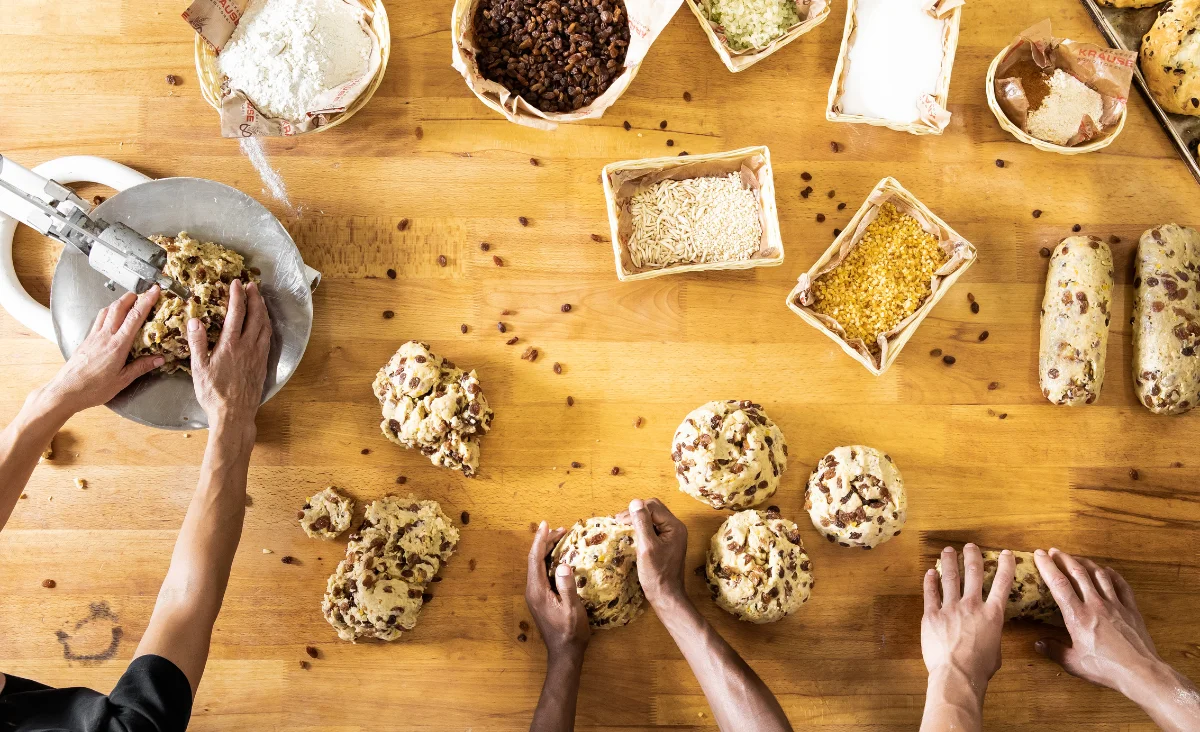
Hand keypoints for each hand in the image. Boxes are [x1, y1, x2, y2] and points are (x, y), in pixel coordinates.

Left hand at [39, 287, 163, 413]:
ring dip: (119, 302)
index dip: (146, 302)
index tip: (154, 291)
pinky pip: (99, 320)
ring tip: (129, 301)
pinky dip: (108, 312)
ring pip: (107, 311)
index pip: (134, 317)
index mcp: (117, 345)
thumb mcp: (122, 380)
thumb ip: (141, 367)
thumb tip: (159, 359)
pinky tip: (111, 317)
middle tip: (143, 292)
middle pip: (118, 307)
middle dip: (132, 297)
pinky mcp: (87, 340)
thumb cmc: (93, 388)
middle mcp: (105, 336)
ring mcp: (94, 336)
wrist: (66, 390)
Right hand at [187, 279, 270, 428]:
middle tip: (252, 285)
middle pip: (255, 315)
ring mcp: (258, 355)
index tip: (236, 283)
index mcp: (231, 344)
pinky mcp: (263, 363)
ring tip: (260, 299)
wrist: (234, 414)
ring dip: (263, 310)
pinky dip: (267, 325)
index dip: (237, 295)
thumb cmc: (214, 393)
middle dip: (254, 297)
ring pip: (265, 326)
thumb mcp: (199, 368)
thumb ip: (197, 343)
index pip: (236, 313)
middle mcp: (248, 346)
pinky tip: (264, 325)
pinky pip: (268, 338)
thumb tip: (194, 320)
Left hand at [525, 521, 589, 662]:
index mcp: (537, 591)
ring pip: (537, 566)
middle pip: (535, 560)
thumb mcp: (573, 610)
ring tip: (561, 538)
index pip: (535, 559)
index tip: (546, 524)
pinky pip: (541, 573)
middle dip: (545, 542)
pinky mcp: (540, 598)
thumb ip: (567, 587)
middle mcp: (532, 591)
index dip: (540, 540)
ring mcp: (535, 595)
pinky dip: (549, 561)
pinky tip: (559, 557)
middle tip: (561, 529)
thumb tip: (562, 565)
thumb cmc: (571, 633)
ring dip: (547, 550)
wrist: (564, 653)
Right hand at [620, 498, 687, 608]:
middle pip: (654, 509)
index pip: (653, 506)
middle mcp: (676, 527)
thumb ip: (642, 523)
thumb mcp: (647, 547)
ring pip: (653, 518)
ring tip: (623, 526)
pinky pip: (654, 528)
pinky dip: (642, 528)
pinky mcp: (667, 543)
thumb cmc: (656, 574)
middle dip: (636, 512)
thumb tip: (635, 502)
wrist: (666, 596)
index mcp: (674, 526)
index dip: (635, 510)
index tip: (619, 520)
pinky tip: (632, 534)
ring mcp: (672, 535)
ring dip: (638, 519)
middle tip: (619, 521)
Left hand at [923, 545, 1014, 694]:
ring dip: (949, 562)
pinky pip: (930, 593)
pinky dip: (930, 581)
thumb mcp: (996, 649)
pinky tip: (929, 572)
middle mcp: (972, 606)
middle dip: (972, 557)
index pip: (1002, 584)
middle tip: (970, 546)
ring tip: (948, 551)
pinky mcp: (932, 614)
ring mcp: (950, 608)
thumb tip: (987, 629)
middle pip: (973, 574)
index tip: (1006, 553)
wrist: (957, 674)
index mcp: (992, 614)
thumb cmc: (980, 668)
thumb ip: (991, 633)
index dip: (1006, 566)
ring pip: (950, 578)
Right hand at [1032, 549, 1168, 695]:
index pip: (1059, 584)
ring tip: (1076, 558)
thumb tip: (1038, 644)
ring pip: (1099, 575)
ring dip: (1086, 562)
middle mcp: (1095, 605)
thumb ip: (1054, 650)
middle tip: (1054, 551)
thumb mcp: (1074, 663)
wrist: (1140, 672)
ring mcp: (1115, 605)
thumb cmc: (1106, 669)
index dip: (1047, 566)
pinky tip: (1107, 570)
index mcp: (1078, 616)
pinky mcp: (1131, 609)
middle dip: (1064, 558)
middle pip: (1078, 573)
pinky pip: (1121, 586)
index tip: (1039, 555)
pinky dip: (1113, 575)